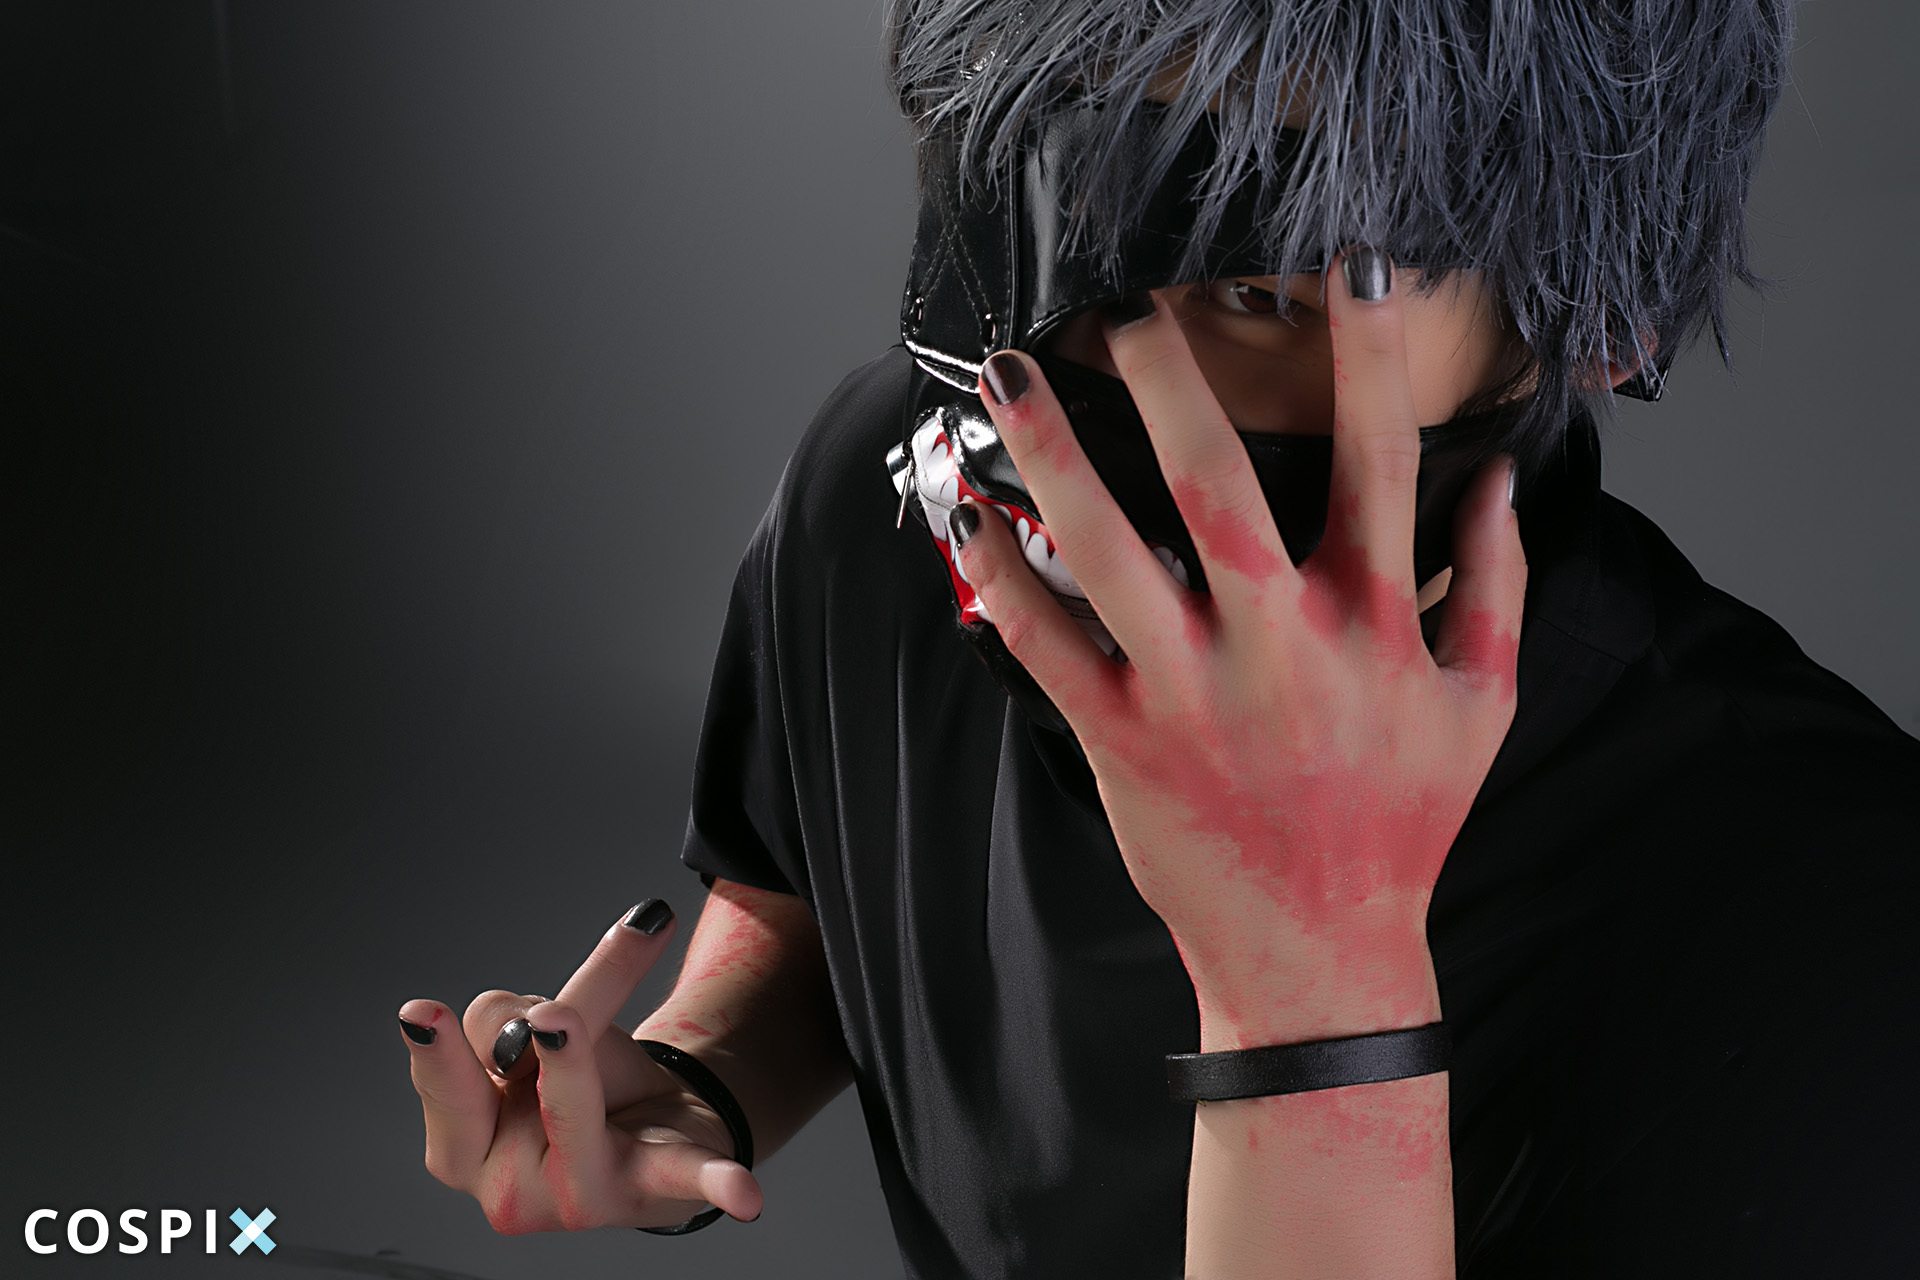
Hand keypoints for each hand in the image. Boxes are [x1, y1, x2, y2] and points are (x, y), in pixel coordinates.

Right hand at [397, 902, 763, 1231]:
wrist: (651, 1130)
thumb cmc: (580, 1085)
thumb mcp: (550, 1038)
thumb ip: (534, 1018)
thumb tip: (548, 1014)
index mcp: (459, 1150)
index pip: (449, 1076)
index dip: (444, 1043)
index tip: (420, 1011)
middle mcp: (505, 1187)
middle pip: (502, 1095)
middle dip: (513, 1052)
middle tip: (542, 1017)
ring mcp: (578, 1196)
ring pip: (573, 1107)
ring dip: (585, 1059)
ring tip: (575, 1024)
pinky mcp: (651, 1191)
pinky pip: (684, 1183)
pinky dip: (717, 1184)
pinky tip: (742, 1194)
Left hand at [954, 255, 1525, 1049]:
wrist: (1319, 954)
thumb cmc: (1399, 825)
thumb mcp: (1481, 707)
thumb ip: (1496, 586)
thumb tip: (1499, 480)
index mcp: (1375, 626)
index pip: (1379, 462)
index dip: (1370, 356)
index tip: (1350, 262)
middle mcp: (1281, 647)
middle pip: (1218, 486)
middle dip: (1169, 381)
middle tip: (1124, 301)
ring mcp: (1194, 693)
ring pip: (1111, 554)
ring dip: (1055, 457)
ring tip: (1008, 378)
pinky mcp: (1123, 739)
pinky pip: (1049, 646)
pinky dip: (1005, 578)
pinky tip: (972, 514)